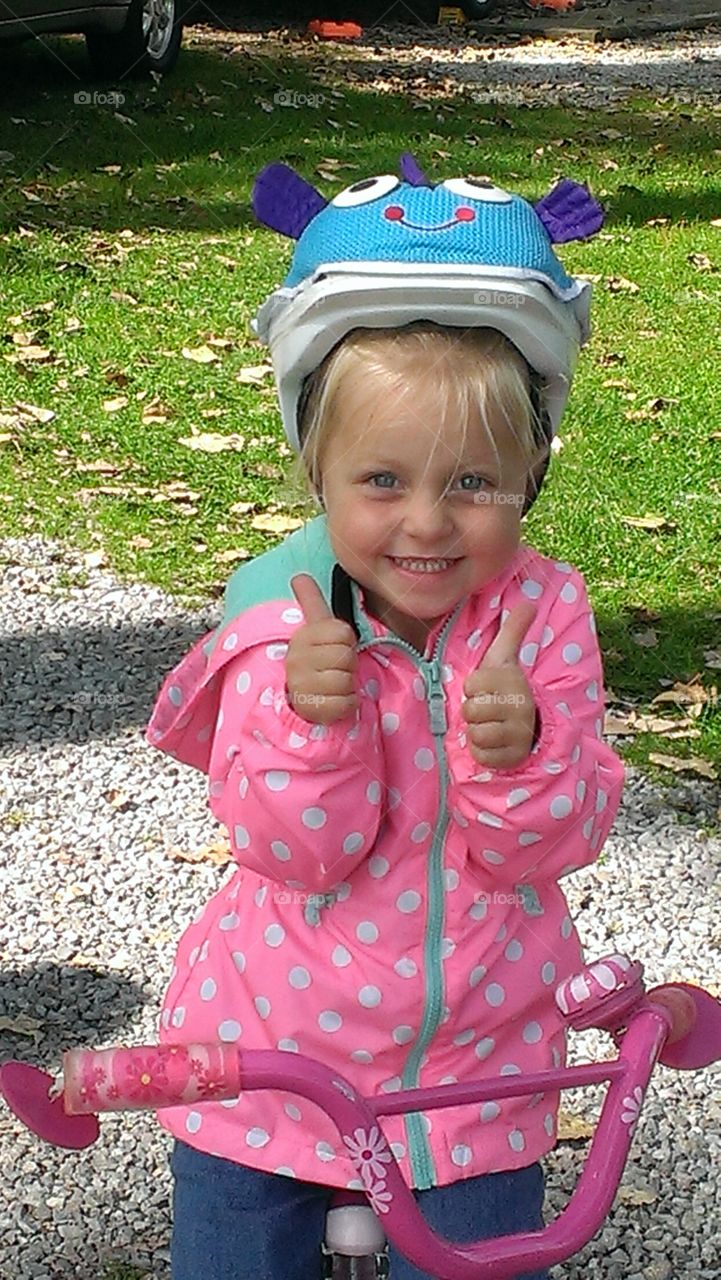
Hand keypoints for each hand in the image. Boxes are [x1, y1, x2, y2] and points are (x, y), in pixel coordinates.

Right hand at [284, 574, 358, 725]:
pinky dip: (347, 704)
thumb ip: (311, 603)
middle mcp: (296, 660)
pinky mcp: (310, 709)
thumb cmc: (318, 661)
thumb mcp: (316, 631)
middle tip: (335, 669)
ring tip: (333, 686)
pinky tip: (334, 701)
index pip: (342, 632)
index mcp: (301, 637)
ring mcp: (301, 685)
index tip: (334, 648)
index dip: (346, 642)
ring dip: (347, 686)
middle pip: (346, 656)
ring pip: (346, 681)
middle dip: (348, 665)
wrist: (302, 700)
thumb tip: (299, 575)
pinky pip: (346, 703)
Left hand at [462, 602, 537, 768]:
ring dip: (477, 732)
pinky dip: (482, 752)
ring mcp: (518, 733)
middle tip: (487, 709)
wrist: (530, 725)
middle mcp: (519, 707)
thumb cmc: (507, 688)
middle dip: (473, 712)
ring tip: (490, 725)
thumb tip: (529, 603)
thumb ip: (512, 631)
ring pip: (477, 734)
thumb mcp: (505, 658)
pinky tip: (493, 743)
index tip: (486, 689)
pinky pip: (482, 755)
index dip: (472, 688)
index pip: (470, 686)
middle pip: (471, 711)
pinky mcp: (514, 756)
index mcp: (512, 681)